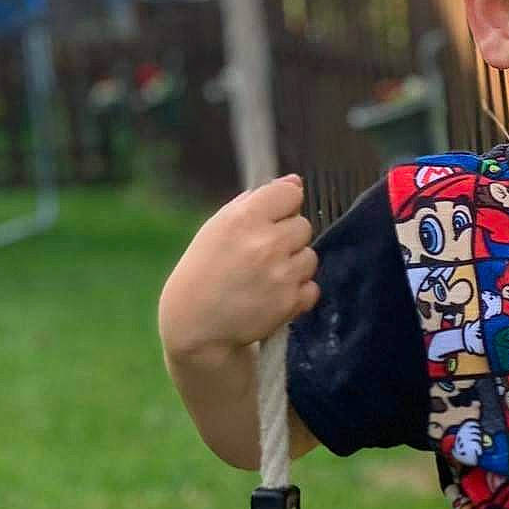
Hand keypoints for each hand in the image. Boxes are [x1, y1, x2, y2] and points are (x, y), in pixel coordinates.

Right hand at [159, 174, 318, 361]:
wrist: (196, 325)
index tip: (273, 217)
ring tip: (267, 277)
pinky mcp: (291, 302)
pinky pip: (312, 287)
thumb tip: (295, 182)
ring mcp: (282, 274)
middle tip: (263, 253)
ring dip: (294, 265)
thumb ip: (255, 202)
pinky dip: (298, 292)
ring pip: (311, 256)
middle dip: (288, 237)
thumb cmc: (204, 271)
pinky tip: (273, 296)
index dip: (284, 205)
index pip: (290, 193)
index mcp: (244, 219)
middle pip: (304, 225)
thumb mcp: (217, 228)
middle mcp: (266, 243)